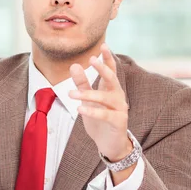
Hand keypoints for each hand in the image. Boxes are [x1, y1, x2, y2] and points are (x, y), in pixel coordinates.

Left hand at [68, 44, 131, 162]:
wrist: (109, 143)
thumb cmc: (99, 119)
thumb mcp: (88, 100)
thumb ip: (82, 83)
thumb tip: (74, 65)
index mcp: (111, 89)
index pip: (111, 70)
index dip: (107, 58)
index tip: (103, 45)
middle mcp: (118, 96)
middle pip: (112, 79)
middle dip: (102, 69)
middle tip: (91, 60)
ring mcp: (120, 109)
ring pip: (105, 98)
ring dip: (88, 94)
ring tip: (70, 94)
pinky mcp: (119, 122)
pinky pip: (106, 115)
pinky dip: (92, 111)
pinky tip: (80, 109)